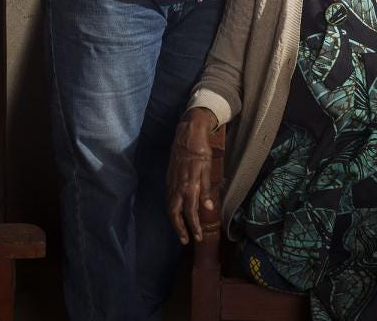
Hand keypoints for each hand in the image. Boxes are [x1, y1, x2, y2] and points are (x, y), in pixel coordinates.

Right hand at [166, 108, 218, 243]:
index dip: (194, 226)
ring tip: (180, 232)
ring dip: (174, 222)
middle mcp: (178, 186)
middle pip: (175, 213)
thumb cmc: (201, 150)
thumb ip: (206, 188)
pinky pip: (167, 199)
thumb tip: (209, 206)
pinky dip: (170, 210)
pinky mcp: (168, 179)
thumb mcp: (207, 167)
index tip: (198, 237)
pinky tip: (175, 214)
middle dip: (180, 229)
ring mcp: (171, 183)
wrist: (186, 134)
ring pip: (169, 207)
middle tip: (186, 241)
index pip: (190, 211)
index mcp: (189, 184)